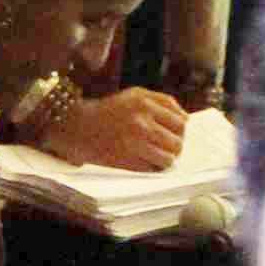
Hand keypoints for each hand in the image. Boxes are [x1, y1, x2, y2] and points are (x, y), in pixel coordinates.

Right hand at [44, 85, 188, 168]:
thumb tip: (186, 120)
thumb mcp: (135, 96)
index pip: (181, 121)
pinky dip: (150, 168)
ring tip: (152, 155)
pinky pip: (152, 169)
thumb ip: (162, 102)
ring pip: (168, 159)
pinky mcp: (126, 159)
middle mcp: (140, 120)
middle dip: (173, 146)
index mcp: (144, 101)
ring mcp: (134, 142)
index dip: (180, 130)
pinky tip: (140, 160)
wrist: (77, 126)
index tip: (173, 134)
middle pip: (178, 142)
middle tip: (163, 147)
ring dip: (163, 160)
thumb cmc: (109, 111)